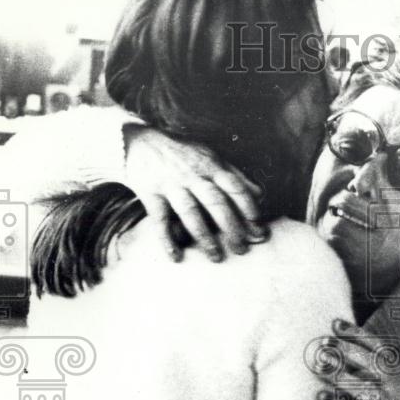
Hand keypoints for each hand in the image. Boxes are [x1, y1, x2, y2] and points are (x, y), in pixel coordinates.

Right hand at [123, 124, 265, 261]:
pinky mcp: (150, 192)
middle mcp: (193, 174)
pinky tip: (176, 256)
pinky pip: (159, 219)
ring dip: (204, 237)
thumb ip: (236, 176)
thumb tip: (261, 195)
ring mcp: (171, 183)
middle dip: (231, 227)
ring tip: (216, 257)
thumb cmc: (183, 154)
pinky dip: (167, 239)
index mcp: (211, 166)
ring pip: (190, 212)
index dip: (249, 208)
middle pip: (216, 203)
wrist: (139, 142)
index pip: (235, 187)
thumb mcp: (212, 157)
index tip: (259, 227)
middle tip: (242, 250)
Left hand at [310, 319, 399, 399]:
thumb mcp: (369, 381)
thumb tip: (330, 338)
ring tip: (319, 369)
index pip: (378, 346)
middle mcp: (398, 386)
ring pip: (367, 389)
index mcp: (395, 371)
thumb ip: (357, 364)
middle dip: (348, 352)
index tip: (335, 324)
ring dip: (340, 377)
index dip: (357, 334)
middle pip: (375, 364)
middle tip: (324, 346)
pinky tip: (322, 397)